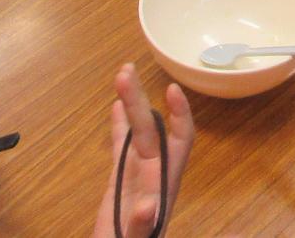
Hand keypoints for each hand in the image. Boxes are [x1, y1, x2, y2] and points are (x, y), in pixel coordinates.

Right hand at [91, 62, 192, 237]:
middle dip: (139, 99)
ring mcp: (137, 173)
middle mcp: (154, 172)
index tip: (171, 91)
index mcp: (164, 183)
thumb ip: (144, 224)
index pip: (180, 140)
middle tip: (125, 71)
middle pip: (150, 128)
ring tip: (122, 74)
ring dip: (130, 103)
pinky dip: (118, 125)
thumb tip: (147, 206)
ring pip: (135, 131)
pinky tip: (114, 106)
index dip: (180, 115)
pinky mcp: (120, 180)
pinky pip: (120, 146)